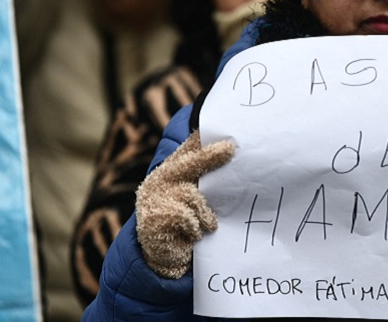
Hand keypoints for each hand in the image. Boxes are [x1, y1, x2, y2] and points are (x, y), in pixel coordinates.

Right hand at [135, 131, 234, 278]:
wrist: (161, 254)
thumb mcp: (196, 197)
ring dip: (205, 213)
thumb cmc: (185, 220)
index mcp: (172, 170)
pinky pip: (185, 217)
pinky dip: (194, 226)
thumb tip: (233, 154)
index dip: (205, 139)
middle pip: (189, 162)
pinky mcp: (154, 219)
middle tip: (230, 148)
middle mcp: (161, 178)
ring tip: (209, 224)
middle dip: (210, 156)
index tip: (226, 131)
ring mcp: (155, 197)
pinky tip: (195, 234)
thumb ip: (207, 178)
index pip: (190, 149)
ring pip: (191, 195)